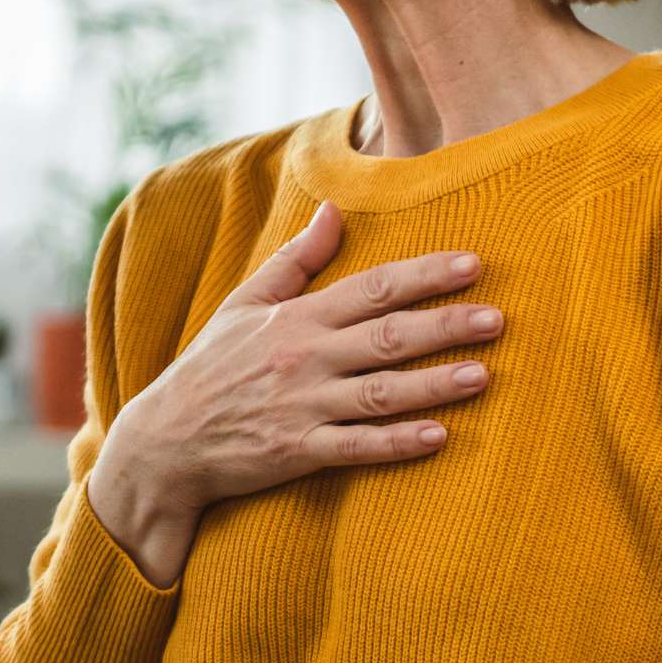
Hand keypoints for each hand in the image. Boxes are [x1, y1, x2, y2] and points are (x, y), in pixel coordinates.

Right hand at [122, 200, 502, 520]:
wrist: (163, 442)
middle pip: (387, 336)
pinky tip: (437, 436)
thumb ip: (296, 260)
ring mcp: (302, 407)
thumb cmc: (210, 368)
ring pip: (380, 392)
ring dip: (434, 384)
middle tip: (498, 319)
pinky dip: (396, 443)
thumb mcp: (245, 304)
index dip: (425, 274)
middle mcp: (305, 358)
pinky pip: (355, 447)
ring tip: (483, 375)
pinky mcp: (297, 452)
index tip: (474, 263)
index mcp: (298, 318)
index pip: (372, 287)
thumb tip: (335, 210)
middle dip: (445, 325)